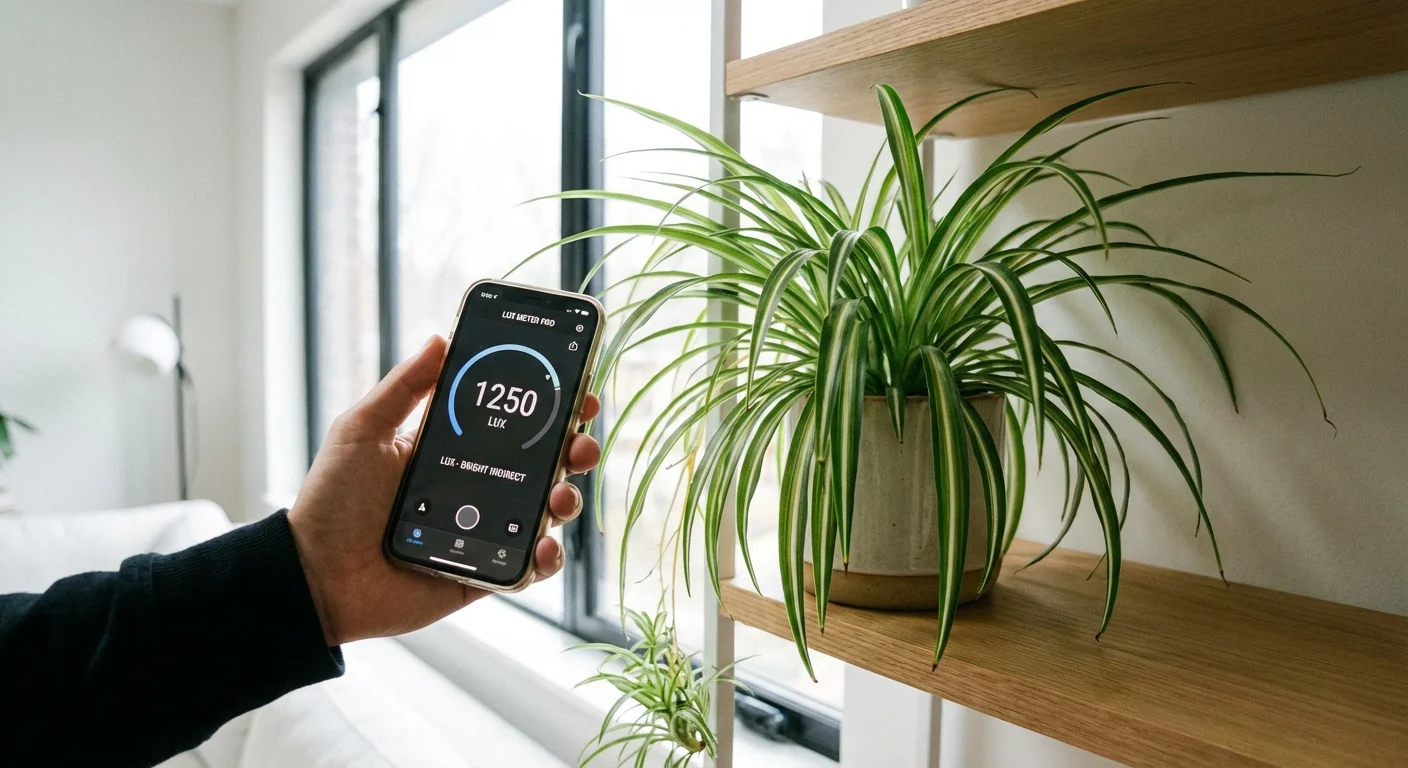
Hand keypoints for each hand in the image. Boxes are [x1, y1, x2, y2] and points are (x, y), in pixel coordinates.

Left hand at [289, 335, 600, 645]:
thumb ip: (404, 387)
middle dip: (575, 449)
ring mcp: (485, 531)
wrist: (316, 576)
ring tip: (559, 497)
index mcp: (453, 449)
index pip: (512, 422)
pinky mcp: (485, 572)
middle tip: (580, 444)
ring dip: (566, 500)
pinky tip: (543, 546)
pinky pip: (530, 566)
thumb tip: (440, 338)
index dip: (549, 405)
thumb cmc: (332, 501)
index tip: (575, 388)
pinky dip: (547, 557)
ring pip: (546, 511)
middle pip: (544, 463)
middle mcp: (477, 486)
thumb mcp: (362, 430)